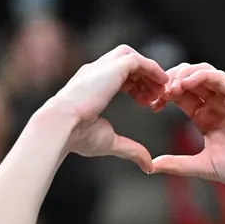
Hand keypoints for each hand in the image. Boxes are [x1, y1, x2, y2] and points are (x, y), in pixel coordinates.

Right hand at [45, 45, 168, 168]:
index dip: (135, 87)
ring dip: (149, 72)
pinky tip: (162, 82)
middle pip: (125, 62)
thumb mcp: (110, 142)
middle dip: (143, 78)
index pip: (116, 76)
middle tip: (157, 96)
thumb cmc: (77, 135)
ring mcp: (102, 68)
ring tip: (161, 90)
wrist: (62, 125)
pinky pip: (138, 60)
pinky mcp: (112, 67)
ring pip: (131, 57)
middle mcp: (95, 72)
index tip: (146, 102)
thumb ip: (131, 149)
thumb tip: (148, 166)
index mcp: (90, 85)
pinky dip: (152, 68)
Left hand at [149, 63, 224, 194]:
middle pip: (188, 79)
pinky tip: (187, 83)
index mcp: (206, 118)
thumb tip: (151, 166)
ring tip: (170, 87)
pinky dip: (202, 75)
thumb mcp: (203, 166)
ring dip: (183, 75)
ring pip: (202, 72)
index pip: (181, 96)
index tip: (152, 105)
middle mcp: (217, 105)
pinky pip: (219, 77)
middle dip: (170, 81)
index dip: (164, 95)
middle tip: (157, 93)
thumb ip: (178, 164)